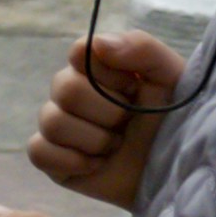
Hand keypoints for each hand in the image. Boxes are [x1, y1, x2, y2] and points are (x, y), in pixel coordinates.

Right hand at [28, 23, 184, 207]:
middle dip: (107, 113)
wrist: (177, 172)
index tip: (135, 89)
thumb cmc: (175, 120)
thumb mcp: (171, 76)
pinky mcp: (53, 159)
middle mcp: (72, 92)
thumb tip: (98, 44)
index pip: (79, 53)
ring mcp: (60, 126)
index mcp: (97, 69)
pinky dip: (71, 160)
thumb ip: (141, 47)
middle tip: (129, 125)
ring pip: (52, 121)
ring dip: (94, 140)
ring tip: (116, 147)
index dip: (108, 75)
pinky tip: (97, 164)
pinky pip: (38, 152)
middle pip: (64, 88)